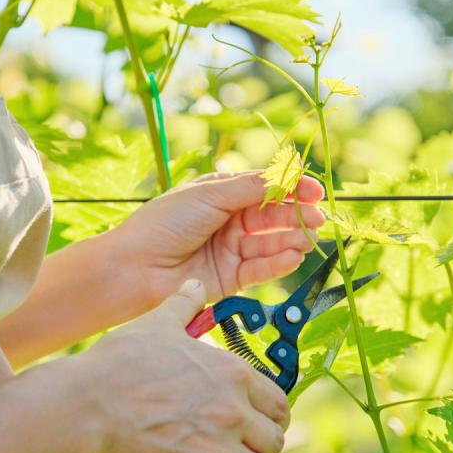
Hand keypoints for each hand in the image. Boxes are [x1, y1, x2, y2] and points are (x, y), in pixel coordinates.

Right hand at [83, 280, 289, 452]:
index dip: (271, 414)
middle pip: (274, 440)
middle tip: (239, 444)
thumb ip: (185, 304)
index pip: (279, 404)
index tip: (257, 419)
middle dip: (259, 443)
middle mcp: (234, 411)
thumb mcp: (158, 324)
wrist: (89, 402)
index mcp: (233, 373)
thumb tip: (195, 286)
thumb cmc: (122, 361)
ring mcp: (218, 448)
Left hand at [110, 172, 324, 305]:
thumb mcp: (209, 195)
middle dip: (297, 216)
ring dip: (292, 240)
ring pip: (270, 243)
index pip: (264, 188)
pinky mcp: (229, 278)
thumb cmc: (164, 223)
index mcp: (220, 195)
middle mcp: (228, 221)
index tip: (316, 190)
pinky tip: (293, 257)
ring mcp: (229, 250)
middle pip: (272, 217)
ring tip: (308, 239)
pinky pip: (261, 270)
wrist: (135, 267)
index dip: (291, 188)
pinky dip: (279, 263)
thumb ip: (251, 188)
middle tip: (318, 218)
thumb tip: (289, 174)